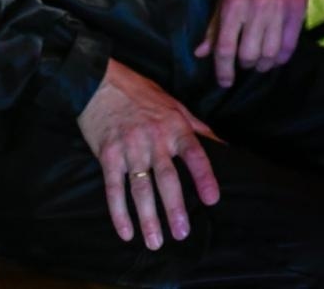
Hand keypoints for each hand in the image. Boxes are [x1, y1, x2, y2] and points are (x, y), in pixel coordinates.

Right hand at [77, 59, 220, 248]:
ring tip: (156, 241)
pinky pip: (113, 189)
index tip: (212, 199)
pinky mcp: (107, 155)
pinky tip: (126, 231)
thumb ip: (197, 127)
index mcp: (175, 126)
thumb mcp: (175, 105)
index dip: (204, 178)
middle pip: (167, 179)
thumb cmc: (142, 94)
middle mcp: (155, 139)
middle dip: (175, 209)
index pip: (196, 155)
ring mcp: (130, 148)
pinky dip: (119, 212)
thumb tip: (223, 144)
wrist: (101, 83)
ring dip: (148, 218)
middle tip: (182, 233)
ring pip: (141, 190)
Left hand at [196, 0, 314, 86]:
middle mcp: (256, 9)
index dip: (223, 71)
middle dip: (246, 65)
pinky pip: (290, 44)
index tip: (224, 82)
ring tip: (262, 63)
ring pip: (270, 53)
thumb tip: (201, 52)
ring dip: (265, 64)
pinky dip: (283, 57)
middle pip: (248, 54)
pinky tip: (278, 57)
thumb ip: (216, 22)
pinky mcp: (298, 9)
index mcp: (233, 3)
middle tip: (246, 64)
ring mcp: (279, 10)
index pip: (225, 48)